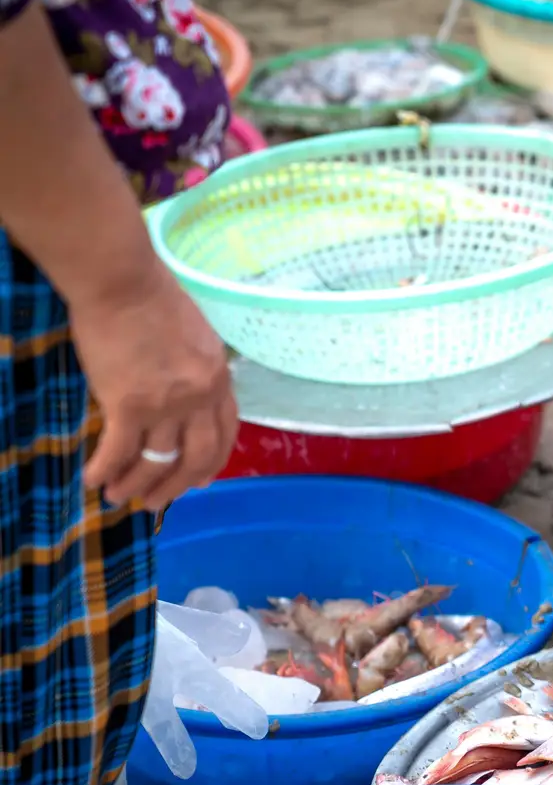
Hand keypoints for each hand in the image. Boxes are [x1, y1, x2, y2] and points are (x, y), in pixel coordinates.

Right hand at [66, 262, 235, 509]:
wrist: (122, 281)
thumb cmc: (153, 298)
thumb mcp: (197, 337)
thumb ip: (198, 370)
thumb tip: (190, 393)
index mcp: (219, 380)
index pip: (225, 435)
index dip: (212, 463)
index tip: (199, 482)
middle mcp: (200, 397)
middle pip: (196, 458)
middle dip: (176, 486)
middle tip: (156, 502)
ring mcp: (167, 404)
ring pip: (157, 460)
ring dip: (136, 484)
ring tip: (119, 497)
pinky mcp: (129, 404)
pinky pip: (120, 450)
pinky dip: (105, 469)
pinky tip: (94, 481)